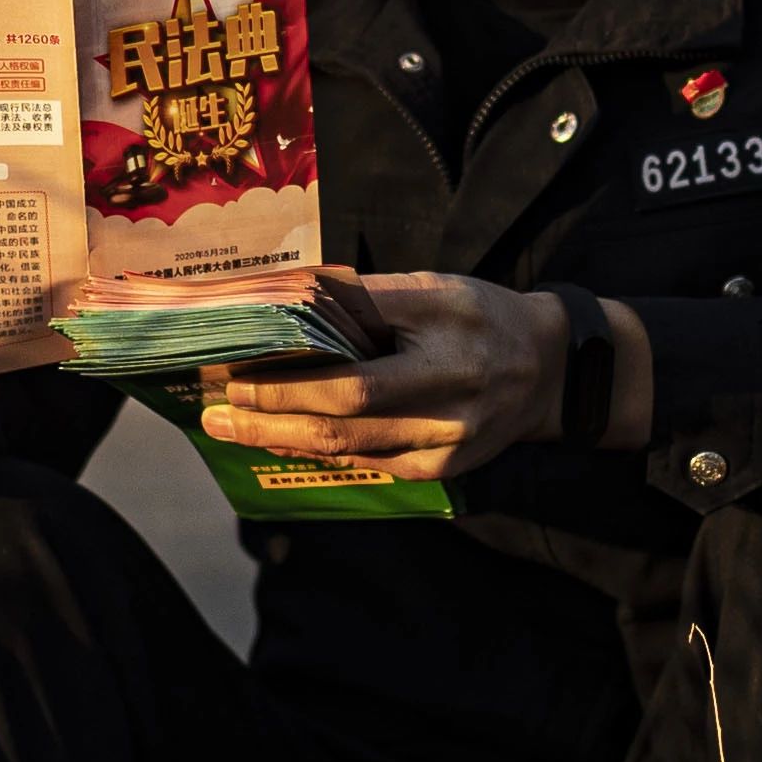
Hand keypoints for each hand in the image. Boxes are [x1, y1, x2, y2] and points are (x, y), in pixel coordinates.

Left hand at [199, 275, 607, 481]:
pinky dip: (319, 452)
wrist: (547, 371)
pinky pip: (368, 464)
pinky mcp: (442, 471)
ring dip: (282, 440)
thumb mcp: (431, 290)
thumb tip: (286, 303)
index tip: (232, 368)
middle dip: (268, 417)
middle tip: (214, 412)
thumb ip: (364, 299)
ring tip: (231, 428)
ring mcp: (447, 446)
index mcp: (446, 345)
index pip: (351, 370)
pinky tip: (282, 440)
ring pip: (349, 450)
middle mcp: (450, 402)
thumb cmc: (478, 317)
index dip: (286, 378)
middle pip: (342, 420)